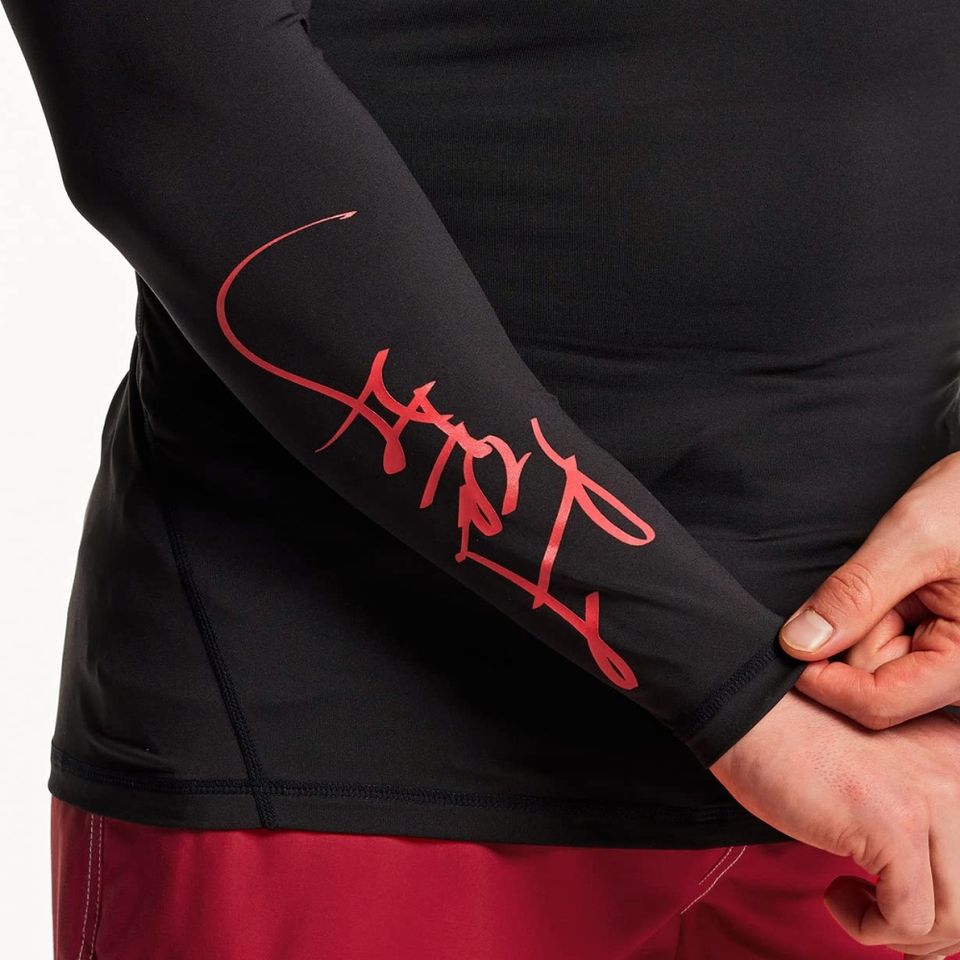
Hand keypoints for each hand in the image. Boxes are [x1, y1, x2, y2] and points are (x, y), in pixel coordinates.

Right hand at [709, 689, 959, 957]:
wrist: (745, 710)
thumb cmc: (793, 743)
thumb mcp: (881, 773)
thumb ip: (920, 817)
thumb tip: (941, 913)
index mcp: (959, 756)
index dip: (944, 898)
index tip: (899, 901)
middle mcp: (959, 771)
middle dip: (928, 925)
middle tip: (875, 911)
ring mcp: (932, 795)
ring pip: (953, 917)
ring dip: (900, 929)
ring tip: (855, 900)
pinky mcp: (896, 824)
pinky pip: (907, 919)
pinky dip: (868, 925)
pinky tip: (834, 892)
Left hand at [776, 450, 959, 729]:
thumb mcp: (914, 538)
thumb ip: (856, 594)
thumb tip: (798, 643)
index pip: (881, 702)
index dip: (824, 682)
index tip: (787, 647)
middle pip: (871, 680)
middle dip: (848, 634)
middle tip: (867, 578)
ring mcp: (948, 652)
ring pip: (873, 658)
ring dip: (861, 618)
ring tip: (894, 570)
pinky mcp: (937, 635)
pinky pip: (886, 638)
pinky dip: (872, 611)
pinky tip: (894, 578)